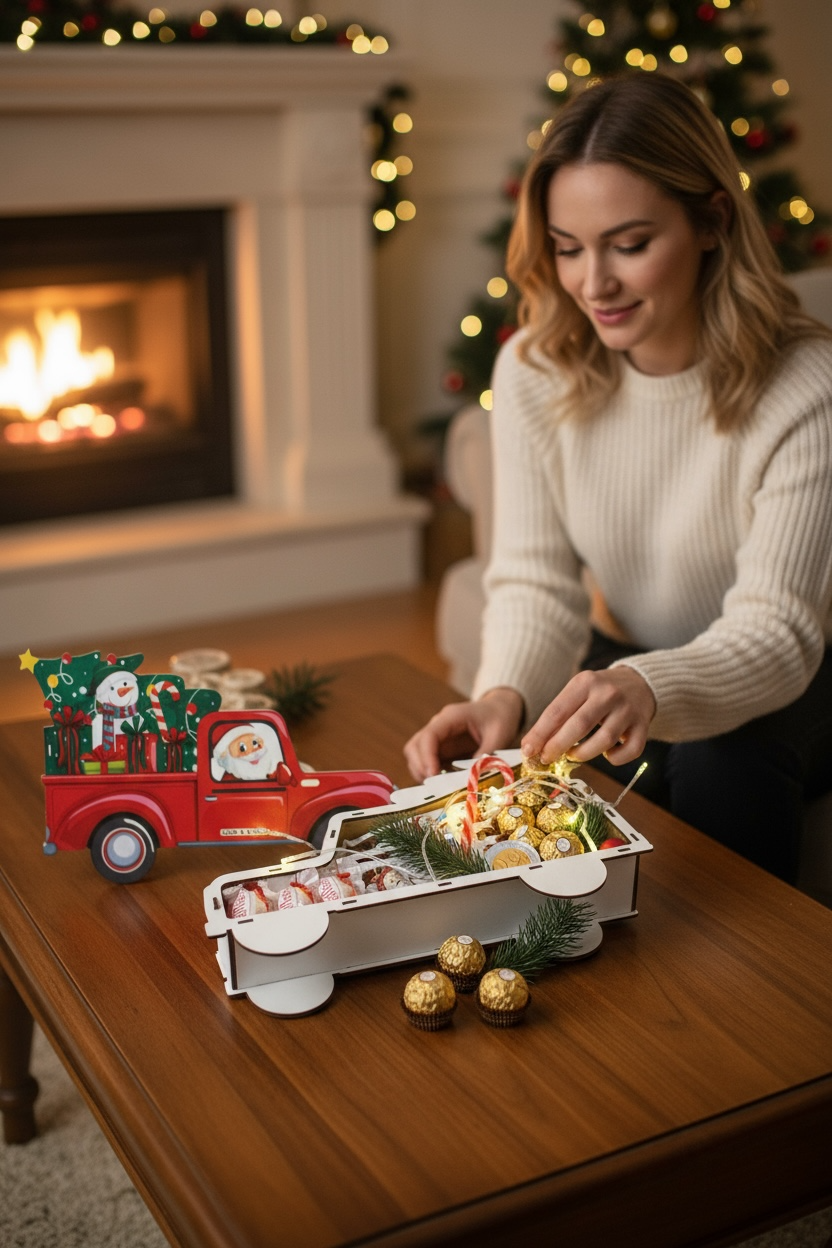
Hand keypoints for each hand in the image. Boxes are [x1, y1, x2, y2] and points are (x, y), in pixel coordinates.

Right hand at [404, 687, 523, 782]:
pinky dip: (430, 774)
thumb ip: (485, 756)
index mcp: (452, 717)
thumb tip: (471, 779)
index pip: (429, 735)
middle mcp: (439, 726)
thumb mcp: (499, 735)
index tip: (432, 775)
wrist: (501, 709)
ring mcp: (439, 738)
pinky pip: (427, 762)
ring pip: (416, 755)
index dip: (427, 756)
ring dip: (422, 771)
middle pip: (414, 746)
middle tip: (434, 785)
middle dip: (420, 766)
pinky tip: (443, 784)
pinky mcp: (442, 749)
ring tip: (437, 786)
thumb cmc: (500, 717)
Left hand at [521, 666, 655, 766]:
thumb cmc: (599, 692)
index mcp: (585, 682)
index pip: (557, 711)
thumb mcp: (577, 693)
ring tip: (574, 755)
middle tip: (546, 758)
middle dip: (558, 746)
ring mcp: (628, 710)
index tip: (528, 750)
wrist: (639, 683)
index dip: (541, 734)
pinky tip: (607, 755)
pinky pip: (630, 750)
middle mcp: (608, 693)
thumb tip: (533, 745)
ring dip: (584, 754)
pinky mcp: (643, 725)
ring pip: (604, 741)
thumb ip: (558, 716)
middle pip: (579, 726)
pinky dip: (615, 759)